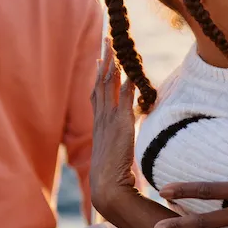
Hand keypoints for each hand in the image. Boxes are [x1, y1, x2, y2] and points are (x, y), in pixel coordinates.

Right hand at [89, 40, 138, 217]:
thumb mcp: (116, 153)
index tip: (100, 59)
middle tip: (106, 39)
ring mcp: (109, 121)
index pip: (97, 93)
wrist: (107, 188)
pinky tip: (130, 71)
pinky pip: (123, 99)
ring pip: (108, 86)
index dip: (99, 75)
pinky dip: (126, 85)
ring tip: (115, 46)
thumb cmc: (113, 177)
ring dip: (113, 64)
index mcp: (100, 124)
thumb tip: (127, 135)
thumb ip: (121, 141)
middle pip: (100, 82)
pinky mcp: (120, 125)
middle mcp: (101, 118)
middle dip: (104, 59)